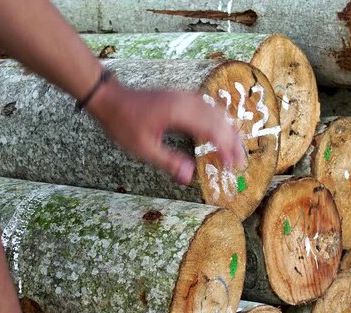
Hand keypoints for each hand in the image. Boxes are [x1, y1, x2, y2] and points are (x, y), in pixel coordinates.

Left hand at [87, 80, 245, 184]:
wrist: (111, 99)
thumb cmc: (124, 123)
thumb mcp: (144, 148)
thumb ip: (169, 162)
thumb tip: (189, 177)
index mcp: (179, 113)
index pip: (212, 130)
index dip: (225, 148)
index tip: (231, 166)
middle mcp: (185, 101)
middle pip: (219, 119)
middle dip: (232, 141)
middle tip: (239, 161)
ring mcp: (184, 96)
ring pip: (215, 111)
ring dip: (227, 129)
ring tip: (235, 148)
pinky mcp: (180, 96)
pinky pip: (207, 106)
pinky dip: (218, 120)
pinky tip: (219, 130)